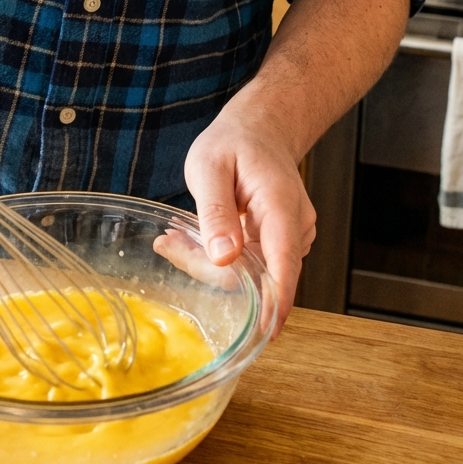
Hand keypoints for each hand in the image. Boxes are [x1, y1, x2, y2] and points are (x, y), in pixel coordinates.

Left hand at [162, 94, 315, 334]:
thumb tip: (224, 257)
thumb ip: (215, 210)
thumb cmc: (235, 142)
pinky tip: (194, 238)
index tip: (260, 334)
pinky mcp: (280, 244)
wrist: (261, 129)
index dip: (273, 304)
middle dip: (208, 269)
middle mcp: (295, 227)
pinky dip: (220, 257)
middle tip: (168, 245)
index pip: (283, 265)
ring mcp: (291, 237)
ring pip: (250, 271)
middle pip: (257, 273)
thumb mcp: (209, 165)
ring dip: (209, 263)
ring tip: (175, 238)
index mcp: (281, 206)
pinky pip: (250, 263)